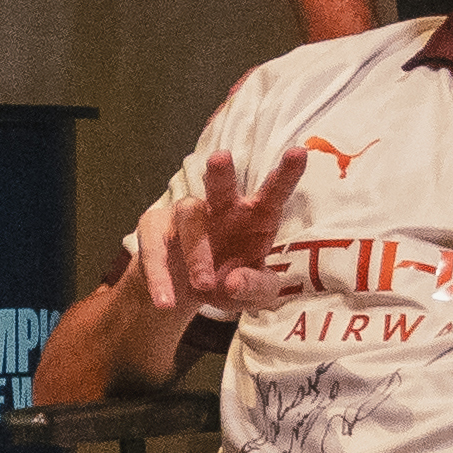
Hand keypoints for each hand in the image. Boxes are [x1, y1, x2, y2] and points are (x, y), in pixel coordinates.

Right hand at [125, 145, 309, 343]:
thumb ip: (255, 288)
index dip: (286, 175)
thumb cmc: (229, 285)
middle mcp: (222, 209)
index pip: (273, 194)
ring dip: (197, 254)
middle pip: (221, 186)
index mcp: (255, 218)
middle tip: (220, 158)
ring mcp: (186, 215)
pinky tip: (164, 300)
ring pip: (189, 217)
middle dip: (221, 171)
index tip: (299, 152)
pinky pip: (153, 246)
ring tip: (204, 286)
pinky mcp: (155, 229)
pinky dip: (159, 275)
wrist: (185, 296)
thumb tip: (233, 281)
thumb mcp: (255, 295)